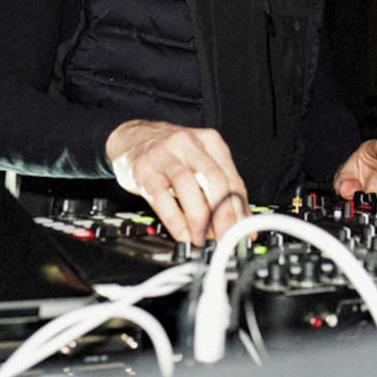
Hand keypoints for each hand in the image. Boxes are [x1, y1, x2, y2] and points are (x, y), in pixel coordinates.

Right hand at [106, 119, 249, 244]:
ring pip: (187, 185)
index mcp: (209, 141)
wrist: (133, 137)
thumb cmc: (171, 153)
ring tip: (202, 239)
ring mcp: (164, 154)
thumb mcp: (200, 161)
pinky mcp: (143, 169)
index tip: (243, 232)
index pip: (231, 177)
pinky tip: (182, 234)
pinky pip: (161, 197)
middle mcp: (188, 144)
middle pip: (213, 178)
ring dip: (199, 218)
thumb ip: (219, 188)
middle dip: (223, 213)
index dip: (240, 208)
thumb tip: (239, 222)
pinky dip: (174, 219)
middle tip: (226, 237)